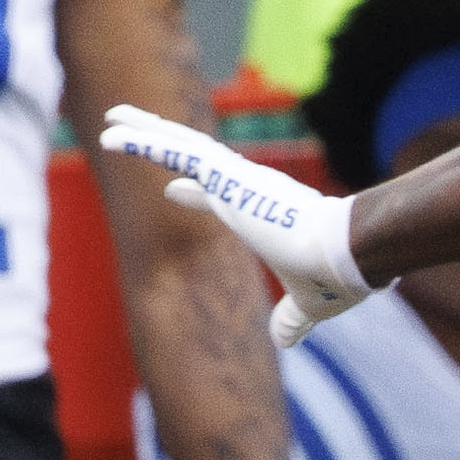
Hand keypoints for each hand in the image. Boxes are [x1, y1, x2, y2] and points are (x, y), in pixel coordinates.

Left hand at [99, 104, 371, 343]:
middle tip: (131, 131)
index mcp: (264, 211)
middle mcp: (249, 188)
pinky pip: (175, 152)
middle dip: (162, 142)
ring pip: (180, 145)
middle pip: (195, 158)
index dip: (194, 191)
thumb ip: (293, 320)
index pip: (220, 194)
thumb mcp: (309, 304)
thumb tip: (285, 342)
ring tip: (111, 118)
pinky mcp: (227, 178)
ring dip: (143, 131)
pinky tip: (111, 135)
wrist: (348, 257)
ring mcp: (237, 179)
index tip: (173, 189)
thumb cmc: (336, 277)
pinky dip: (142, 142)